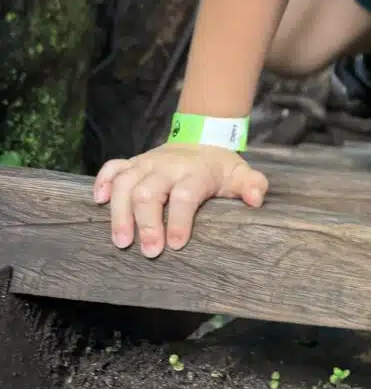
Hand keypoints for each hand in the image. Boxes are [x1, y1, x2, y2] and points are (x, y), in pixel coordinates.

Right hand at [92, 144, 267, 257]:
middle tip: (149, 251)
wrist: (202, 137)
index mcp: (195, 172)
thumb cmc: (218, 167)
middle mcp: (167, 166)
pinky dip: (102, 182)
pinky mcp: (132, 163)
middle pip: (149, 192)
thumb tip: (256, 199)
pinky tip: (97, 202)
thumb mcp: (239, 174)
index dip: (179, 220)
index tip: (176, 244)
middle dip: (146, 223)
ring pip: (125, 183)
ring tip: (121, 241)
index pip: (185, 195)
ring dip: (120, 212)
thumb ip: (252, 185)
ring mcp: (147, 164)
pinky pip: (112, 168)